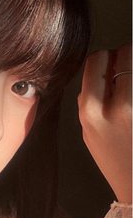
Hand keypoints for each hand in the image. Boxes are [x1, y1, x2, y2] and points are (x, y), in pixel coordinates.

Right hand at [78, 44, 131, 203]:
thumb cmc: (117, 163)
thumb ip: (91, 103)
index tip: (112, 63)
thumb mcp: (90, 134)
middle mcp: (118, 107)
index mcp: (91, 112)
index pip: (97, 61)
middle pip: (126, 54)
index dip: (107, 57)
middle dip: (129, 56)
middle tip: (131, 69)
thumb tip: (102, 71)